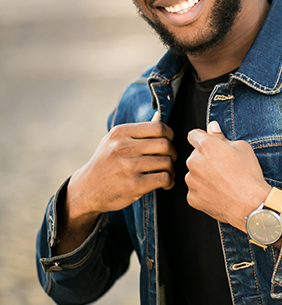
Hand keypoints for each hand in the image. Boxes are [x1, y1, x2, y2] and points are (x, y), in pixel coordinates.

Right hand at [54, 114, 175, 254]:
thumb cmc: (107, 162)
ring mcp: (127, 166)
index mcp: (120, 133)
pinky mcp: (133, 185)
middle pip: (165, 144)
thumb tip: (159, 114)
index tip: (169, 142)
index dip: (169, 135)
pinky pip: (163, 178)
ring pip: (166, 162)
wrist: (87, 189)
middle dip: (172, 153)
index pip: (158, 127)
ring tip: (168, 173)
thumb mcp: (115, 141)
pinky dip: (169, 181)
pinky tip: (166, 183)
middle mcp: (122, 147)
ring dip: (171, 169)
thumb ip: (138, 130)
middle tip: (170, 159)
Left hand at [186, 121, 270, 231]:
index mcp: (205, 146)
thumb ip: (222, 136)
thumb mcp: (242, 148)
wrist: (250, 204)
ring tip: (223, 182)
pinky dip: (204, 191)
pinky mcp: (192, 197)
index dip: (203, 138)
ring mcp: (191, 181)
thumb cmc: (248, 174)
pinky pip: (195, 190)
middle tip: (223, 166)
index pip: (194, 135)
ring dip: (203, 175)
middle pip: (194, 155)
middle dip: (205, 158)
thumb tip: (212, 127)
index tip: (210, 144)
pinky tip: (219, 193)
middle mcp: (194, 161)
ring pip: (194, 173)